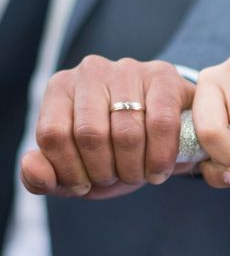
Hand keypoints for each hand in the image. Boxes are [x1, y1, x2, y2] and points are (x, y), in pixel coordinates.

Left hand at [20, 55, 194, 198]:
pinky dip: (160, 156)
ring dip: (134, 168)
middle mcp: (91, 72)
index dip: (69, 170)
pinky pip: (160, 123)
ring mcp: (129, 70)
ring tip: (140, 175)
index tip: (86, 185)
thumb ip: (46, 176)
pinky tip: (160, 170)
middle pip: (90, 134)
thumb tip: (32, 167)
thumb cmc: (118, 150)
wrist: (171, 130)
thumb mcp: (79, 168)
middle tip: (118, 178)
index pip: (53, 134)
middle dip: (105, 171)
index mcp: (61, 89)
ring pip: (126, 131)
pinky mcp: (164, 76)